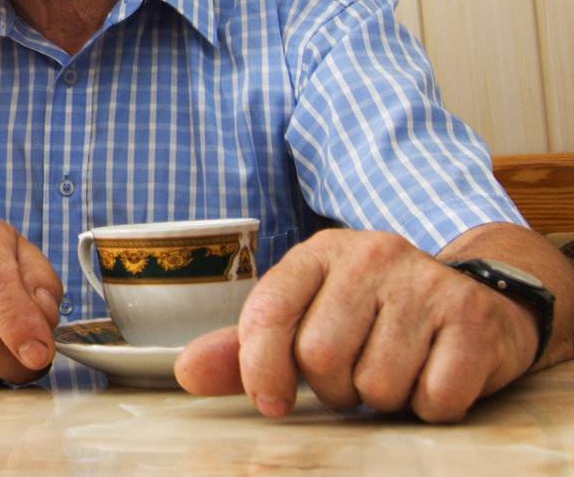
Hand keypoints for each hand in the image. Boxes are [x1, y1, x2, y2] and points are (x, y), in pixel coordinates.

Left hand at [175, 229, 539, 421]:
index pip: (268, 313)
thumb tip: (186, 374)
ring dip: (382, 399)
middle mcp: (371, 255)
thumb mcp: (307, 319)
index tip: (273, 400)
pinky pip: (435, 397)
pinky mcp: (472, 319)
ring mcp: (425, 283)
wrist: (474, 300)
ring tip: (395, 371)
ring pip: (377, 383)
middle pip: (320, 356)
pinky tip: (433, 375)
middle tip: (353, 377)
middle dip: (333, 388)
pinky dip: (430, 406)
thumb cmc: (373, 318)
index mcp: (320, 253)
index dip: (260, 369)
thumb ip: (245, 349)